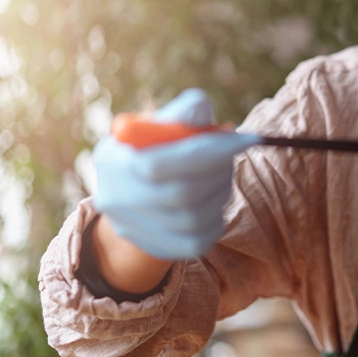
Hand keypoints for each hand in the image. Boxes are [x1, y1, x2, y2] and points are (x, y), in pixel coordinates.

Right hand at [93, 89, 260, 259]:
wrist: (141, 190)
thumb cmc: (161, 145)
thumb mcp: (166, 123)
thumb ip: (183, 113)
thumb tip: (199, 108)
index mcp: (112, 159)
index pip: (156, 165)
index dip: (206, 152)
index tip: (245, 139)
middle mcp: (114, 198)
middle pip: (181, 194)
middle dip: (219, 171)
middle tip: (234, 155)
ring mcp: (130, 228)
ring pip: (193, 219)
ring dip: (221, 192)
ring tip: (223, 174)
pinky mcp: (154, 248)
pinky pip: (197, 241)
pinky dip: (216, 218)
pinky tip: (215, 199)